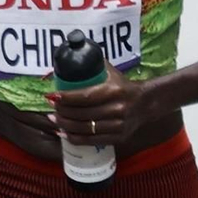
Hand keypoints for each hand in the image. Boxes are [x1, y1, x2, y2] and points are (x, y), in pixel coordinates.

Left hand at [46, 73, 175, 146]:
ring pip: (84, 129)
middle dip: (62, 112)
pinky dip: (74, 138)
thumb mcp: (112, 73)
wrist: (146, 103)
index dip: (65, 98)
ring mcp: (118, 126)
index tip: (51, 96)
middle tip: (51, 108)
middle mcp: (116, 109)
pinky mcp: (118, 138)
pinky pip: (91, 141)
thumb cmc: (123, 86)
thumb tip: (71, 56)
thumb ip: (94, 66)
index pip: (84, 97)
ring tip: (54, 119)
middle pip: (82, 114)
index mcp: (113, 91)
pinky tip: (64, 133)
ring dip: (65, 125)